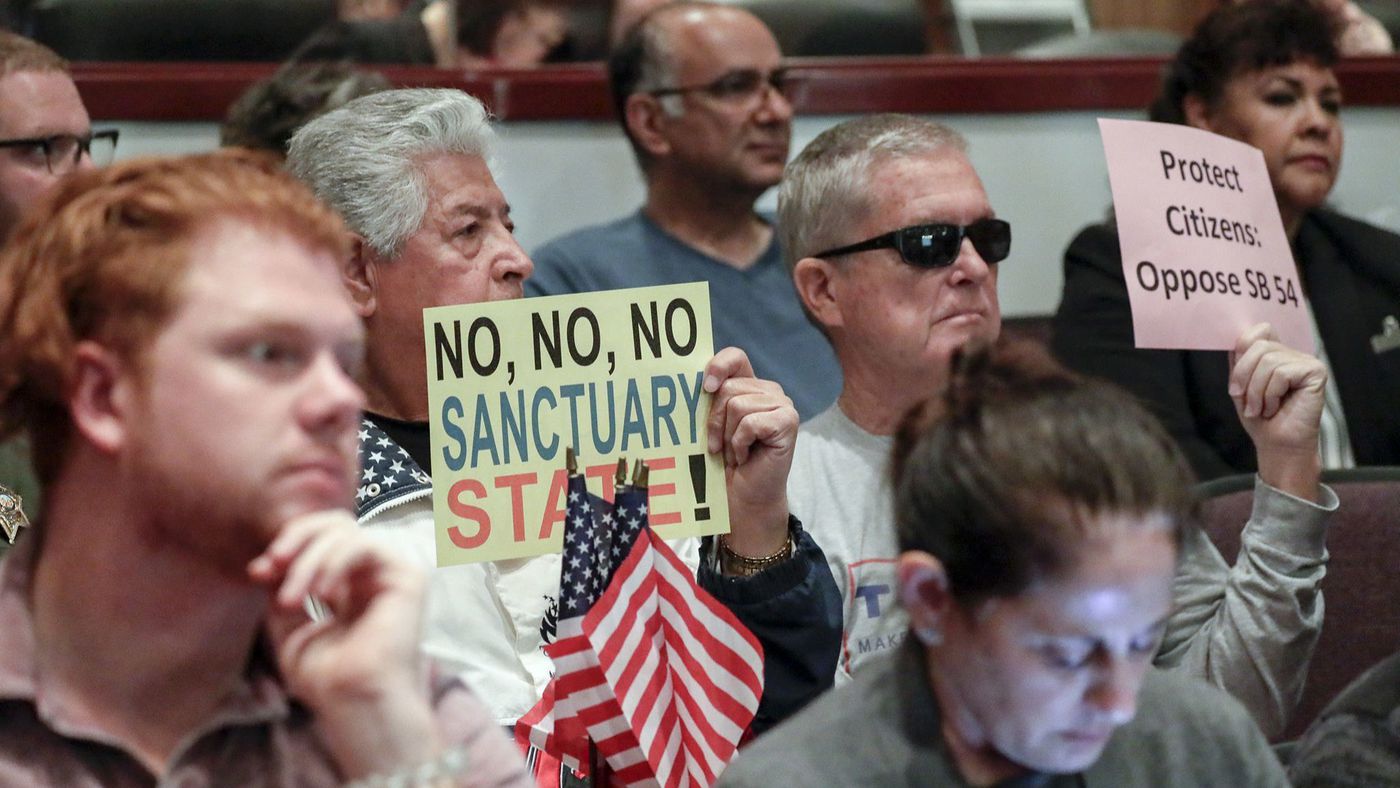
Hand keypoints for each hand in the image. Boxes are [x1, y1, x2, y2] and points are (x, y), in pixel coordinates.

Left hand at [249, 511, 439, 777]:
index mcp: (349, 585)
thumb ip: (283, 588)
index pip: (320, 539)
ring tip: (292, 600)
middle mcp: (372, 574)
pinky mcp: (407, 576)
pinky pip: (366, 545)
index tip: (258, 572)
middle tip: (272, 565)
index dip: (288, 546)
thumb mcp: (288, 625)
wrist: (351, 701)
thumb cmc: (325, 677)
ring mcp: (391, 573)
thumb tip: (267, 562)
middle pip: (335, 524)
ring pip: (345, 533)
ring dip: (308, 561)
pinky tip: (322, 594)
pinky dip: (335, 561)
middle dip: (296, 538)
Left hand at [703, 347, 796, 556]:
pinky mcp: (788, 421)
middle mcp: (769, 390)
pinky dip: (740, 443)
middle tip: (720, 445)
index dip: (718, 365)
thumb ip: (709, 400)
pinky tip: (746, 456)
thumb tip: (695, 382)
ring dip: (728, 436)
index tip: (704, 388)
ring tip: (735, 453)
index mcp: (750, 386)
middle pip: (729, 387)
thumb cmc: (724, 463)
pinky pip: (750, 422)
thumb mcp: (711, 425)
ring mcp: (782, 404)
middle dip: (715, 420)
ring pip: (736, 405)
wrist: (742, 498)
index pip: (735, 357)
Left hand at [1228, 323, 1325, 500]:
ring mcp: (1306, 362)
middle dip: (1244, 376)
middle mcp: (1292, 354)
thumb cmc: (1260, 418)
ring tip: (1262, 408)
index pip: (1259, 330)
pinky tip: (1275, 408)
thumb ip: (1238, 361)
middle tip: (1245, 401)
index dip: (1243, 348)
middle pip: (1258, 346)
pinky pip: (1281, 373)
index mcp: (1275, 354)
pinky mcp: (1315, 372)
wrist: (1277, 444)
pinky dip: (1270, 394)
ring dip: (1256, 391)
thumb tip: (1233, 340)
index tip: (1237, 381)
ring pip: (1268, 361)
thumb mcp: (1240, 386)